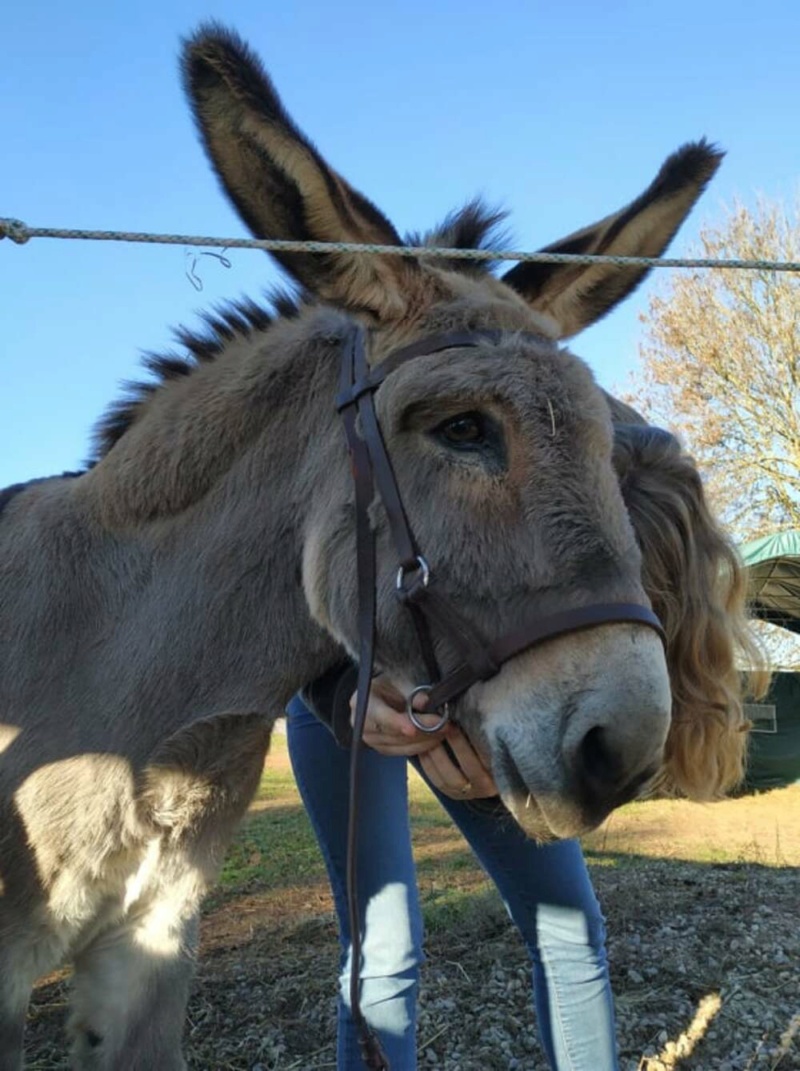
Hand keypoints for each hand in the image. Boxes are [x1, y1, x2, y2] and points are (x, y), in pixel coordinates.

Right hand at [352, 677, 497, 799]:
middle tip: (445, 725)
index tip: (412, 729)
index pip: (380, 716)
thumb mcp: (395, 679)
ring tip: (446, 731)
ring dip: (426, 740)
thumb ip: (409, 690)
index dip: (396, 722)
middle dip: (422, 730)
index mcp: (363, 703)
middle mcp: (363, 726)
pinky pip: (403, 752)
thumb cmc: (386, 685)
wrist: (374, 697)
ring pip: (401, 745)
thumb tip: (425, 702)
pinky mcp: (382, 749)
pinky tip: (436, 739)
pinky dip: (421, 747)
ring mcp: (371, 741)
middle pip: (395, 733)